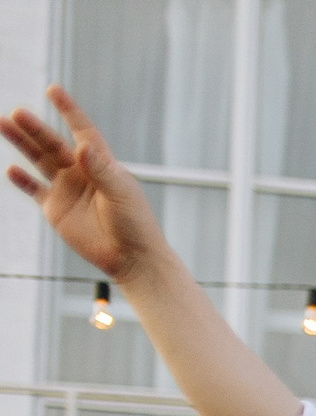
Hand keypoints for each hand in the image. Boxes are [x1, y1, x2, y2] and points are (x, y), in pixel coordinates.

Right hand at [3, 88, 171, 282]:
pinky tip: (10, 169)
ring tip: (3, 124)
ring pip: (39, 160)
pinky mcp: (56, 209)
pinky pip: (34, 190)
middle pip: (53, 144)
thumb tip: (82, 147)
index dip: (69, 111)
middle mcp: (82, 172)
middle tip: (16, 113)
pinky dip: (22, 180)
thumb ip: (101, 171)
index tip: (54, 91)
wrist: (132, 258)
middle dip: (35, 128)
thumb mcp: (121, 194)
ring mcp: (67, 189)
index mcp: (103, 164)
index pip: (83, 131)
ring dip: (22, 144)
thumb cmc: (136, 224)